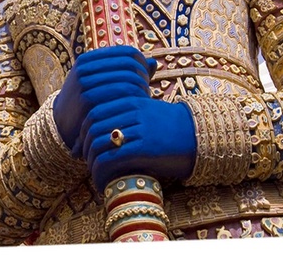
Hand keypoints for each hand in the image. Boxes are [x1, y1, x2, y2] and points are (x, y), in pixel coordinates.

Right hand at [53, 46, 152, 151]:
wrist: (62, 123)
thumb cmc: (88, 101)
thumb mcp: (100, 82)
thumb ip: (125, 72)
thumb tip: (153, 63)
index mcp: (90, 59)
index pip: (127, 52)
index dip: (142, 64)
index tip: (145, 78)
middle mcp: (86, 67)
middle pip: (129, 65)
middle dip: (143, 78)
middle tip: (145, 91)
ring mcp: (85, 82)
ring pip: (127, 79)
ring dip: (141, 89)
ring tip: (142, 100)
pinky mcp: (88, 99)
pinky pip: (121, 94)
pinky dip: (134, 99)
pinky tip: (136, 107)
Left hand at [80, 95, 196, 190]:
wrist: (201, 136)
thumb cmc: (170, 129)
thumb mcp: (146, 114)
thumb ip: (123, 118)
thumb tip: (96, 137)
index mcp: (130, 99)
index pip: (94, 112)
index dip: (82, 131)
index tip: (81, 147)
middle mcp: (132, 111)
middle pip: (93, 127)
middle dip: (85, 147)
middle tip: (85, 162)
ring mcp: (139, 128)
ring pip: (99, 144)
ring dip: (92, 163)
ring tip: (95, 175)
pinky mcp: (145, 147)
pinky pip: (112, 159)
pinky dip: (101, 173)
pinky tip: (103, 183)